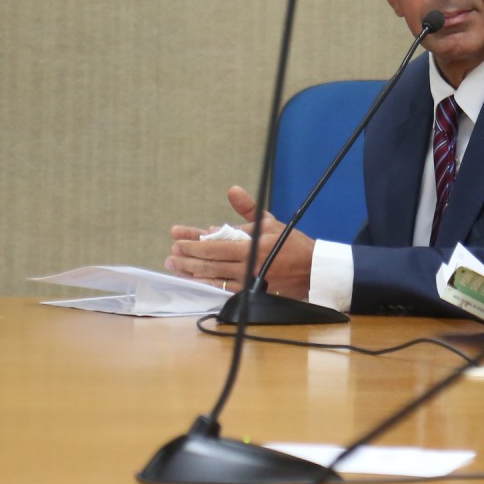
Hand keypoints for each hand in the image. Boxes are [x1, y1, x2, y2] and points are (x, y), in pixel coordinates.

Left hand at [165, 185, 315, 299]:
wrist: (313, 271)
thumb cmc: (292, 244)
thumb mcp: (270, 222)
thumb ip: (248, 208)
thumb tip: (232, 190)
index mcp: (252, 246)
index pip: (214, 246)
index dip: (192, 243)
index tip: (176, 238)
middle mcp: (247, 266)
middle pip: (209, 264)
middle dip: (186, 259)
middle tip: (170, 255)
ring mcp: (248, 282)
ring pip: (212, 278)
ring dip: (191, 273)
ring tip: (175, 267)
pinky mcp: (250, 293)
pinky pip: (223, 290)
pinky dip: (206, 284)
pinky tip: (195, 280)